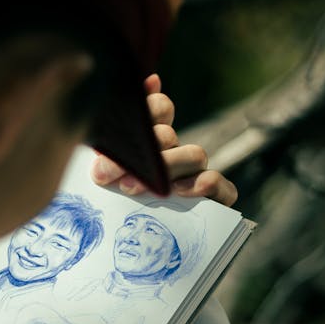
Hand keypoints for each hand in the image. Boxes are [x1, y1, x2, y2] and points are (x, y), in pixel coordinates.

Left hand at [91, 73, 237, 206]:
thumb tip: (148, 82)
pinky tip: (183, 191)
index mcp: (151, 138)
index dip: (145, 112)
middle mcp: (176, 151)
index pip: (159, 107)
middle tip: (104, 174)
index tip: (116, 134)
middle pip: (169, 136)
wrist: (129, 241)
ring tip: (132, 187)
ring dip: (167, 167)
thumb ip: (111, 139)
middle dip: (137, 153)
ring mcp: (196, 174)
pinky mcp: (214, 199)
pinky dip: (208, 184)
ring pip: (196, 155)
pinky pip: (223, 187)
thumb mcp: (101, 168)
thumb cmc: (110, 197)